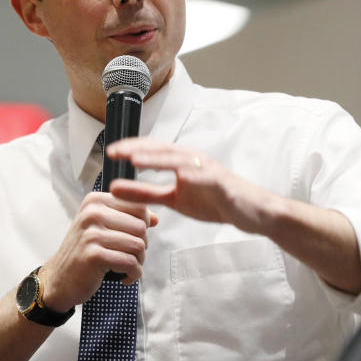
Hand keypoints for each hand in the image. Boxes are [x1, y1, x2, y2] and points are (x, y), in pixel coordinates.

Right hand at [40, 192, 156, 310]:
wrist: (59, 279)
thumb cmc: (84, 252)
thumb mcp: (102, 228)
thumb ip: (127, 219)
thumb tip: (155, 218)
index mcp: (95, 201)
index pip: (138, 206)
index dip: (144, 225)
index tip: (131, 238)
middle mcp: (92, 213)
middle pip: (141, 227)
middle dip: (142, 246)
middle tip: (130, 257)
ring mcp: (91, 234)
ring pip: (138, 245)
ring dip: (139, 261)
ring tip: (127, 267)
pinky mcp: (94, 255)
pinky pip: (130, 263)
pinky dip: (133, 274)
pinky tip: (124, 277)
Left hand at [106, 137, 271, 232]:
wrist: (250, 211)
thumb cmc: (214, 201)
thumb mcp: (174, 199)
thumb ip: (146, 194)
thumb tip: (115, 188)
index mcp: (179, 162)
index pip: (151, 150)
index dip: (130, 148)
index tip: (109, 152)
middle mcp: (192, 160)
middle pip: (161, 149)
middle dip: (137, 148)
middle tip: (113, 151)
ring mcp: (207, 169)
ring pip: (179, 159)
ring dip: (157, 158)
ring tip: (136, 159)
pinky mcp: (221, 182)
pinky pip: (205, 176)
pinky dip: (192, 174)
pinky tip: (179, 177)